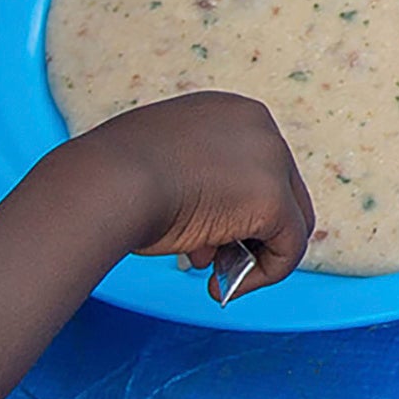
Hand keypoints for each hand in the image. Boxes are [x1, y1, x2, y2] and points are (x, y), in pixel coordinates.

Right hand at [89, 90, 317, 299]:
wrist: (110, 182)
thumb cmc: (117, 176)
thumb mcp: (163, 163)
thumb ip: (196, 182)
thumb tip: (214, 228)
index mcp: (231, 111)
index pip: (256, 166)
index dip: (234, 207)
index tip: (203, 231)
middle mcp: (260, 128)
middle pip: (280, 191)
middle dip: (247, 231)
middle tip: (211, 257)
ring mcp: (271, 162)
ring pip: (289, 221)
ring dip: (253, 252)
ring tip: (209, 268)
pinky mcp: (273, 200)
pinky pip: (288, 249)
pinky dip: (264, 274)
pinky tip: (224, 286)